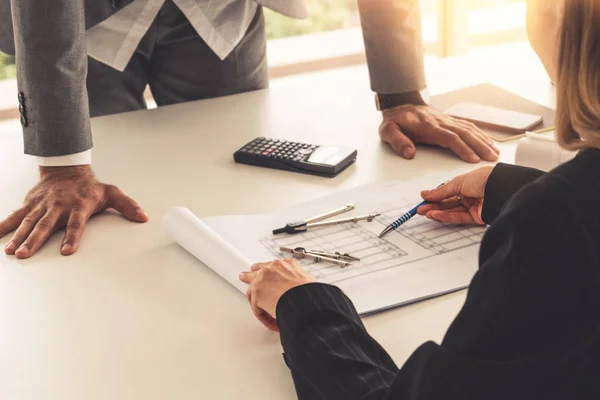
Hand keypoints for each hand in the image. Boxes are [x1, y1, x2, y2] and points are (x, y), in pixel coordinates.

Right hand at [1, 165, 147, 258]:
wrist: (66, 168)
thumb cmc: (89, 186)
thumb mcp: (111, 193)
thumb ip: (127, 205)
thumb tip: (144, 217)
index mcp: (78, 206)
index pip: (75, 224)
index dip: (72, 236)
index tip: (67, 251)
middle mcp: (58, 206)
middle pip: (46, 225)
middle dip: (35, 240)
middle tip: (25, 255)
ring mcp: (42, 205)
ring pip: (28, 222)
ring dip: (19, 236)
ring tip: (11, 251)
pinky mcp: (30, 204)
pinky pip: (15, 216)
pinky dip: (4, 226)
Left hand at [239, 259, 315, 331]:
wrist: (305, 299)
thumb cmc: (310, 294)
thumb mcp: (308, 283)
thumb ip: (299, 286)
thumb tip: (300, 294)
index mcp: (289, 265)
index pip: (275, 267)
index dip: (270, 274)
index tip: (268, 277)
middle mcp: (273, 268)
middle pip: (258, 271)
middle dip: (250, 276)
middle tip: (244, 277)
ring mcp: (263, 278)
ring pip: (253, 289)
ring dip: (255, 301)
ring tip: (254, 305)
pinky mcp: (257, 292)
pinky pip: (257, 307)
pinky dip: (264, 317)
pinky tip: (271, 323)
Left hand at [379, 105, 499, 162]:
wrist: (399, 104)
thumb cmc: (395, 120)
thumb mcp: (388, 131)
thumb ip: (398, 141)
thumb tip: (409, 153)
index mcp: (428, 126)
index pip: (449, 137)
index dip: (462, 148)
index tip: (472, 158)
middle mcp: (440, 122)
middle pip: (465, 133)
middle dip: (480, 146)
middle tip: (491, 158)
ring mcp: (446, 120)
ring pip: (469, 129)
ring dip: (483, 140)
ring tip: (495, 152)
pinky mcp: (448, 120)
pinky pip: (467, 126)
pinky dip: (479, 133)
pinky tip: (488, 141)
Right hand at [417, 166, 494, 224]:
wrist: (503, 189)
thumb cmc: (487, 179)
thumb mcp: (458, 182)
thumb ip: (441, 191)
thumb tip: (426, 193)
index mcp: (467, 183)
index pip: (447, 192)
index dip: (435, 196)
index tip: (424, 199)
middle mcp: (471, 194)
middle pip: (448, 202)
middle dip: (434, 205)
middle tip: (421, 209)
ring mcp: (474, 206)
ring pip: (452, 211)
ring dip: (438, 212)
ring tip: (426, 212)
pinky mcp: (477, 217)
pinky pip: (459, 218)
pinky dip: (447, 217)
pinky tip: (437, 215)